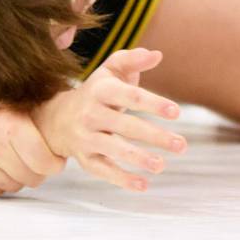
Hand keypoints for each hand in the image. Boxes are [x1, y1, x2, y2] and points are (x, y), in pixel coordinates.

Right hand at [0, 97, 65, 194]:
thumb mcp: (10, 90)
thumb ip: (36, 106)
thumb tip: (66, 111)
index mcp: (12, 128)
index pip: (47, 164)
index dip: (54, 161)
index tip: (54, 155)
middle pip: (33, 177)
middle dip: (39, 168)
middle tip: (37, 156)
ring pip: (14, 185)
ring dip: (19, 174)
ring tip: (17, 157)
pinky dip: (0, 178)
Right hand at [34, 48, 186, 191]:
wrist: (57, 118)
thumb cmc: (96, 92)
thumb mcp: (109, 71)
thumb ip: (132, 60)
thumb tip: (157, 55)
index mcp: (100, 90)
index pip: (129, 96)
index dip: (153, 103)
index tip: (176, 112)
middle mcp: (91, 113)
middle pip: (125, 125)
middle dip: (154, 136)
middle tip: (182, 145)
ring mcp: (86, 137)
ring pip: (113, 148)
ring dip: (138, 158)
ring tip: (161, 165)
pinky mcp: (85, 158)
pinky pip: (104, 170)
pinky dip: (122, 179)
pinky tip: (144, 185)